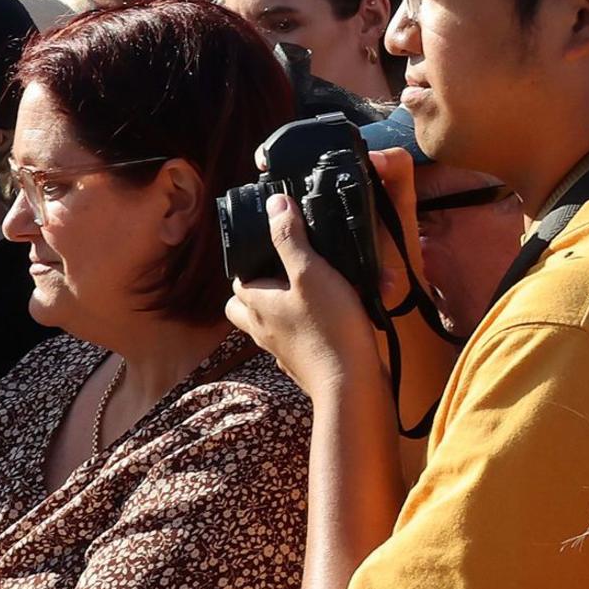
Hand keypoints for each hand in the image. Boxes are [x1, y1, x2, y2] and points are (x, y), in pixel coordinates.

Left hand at [222, 188, 386, 402]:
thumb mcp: (311, 271)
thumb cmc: (328, 326)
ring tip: (311, 293)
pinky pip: (294, 341)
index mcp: (256, 304)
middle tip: (285, 274)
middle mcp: (261, 329)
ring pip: (268, 325)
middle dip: (256, 290)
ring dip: (282, 309)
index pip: (238, 279)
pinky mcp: (302, 364)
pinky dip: (304, 330)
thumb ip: (290, 237)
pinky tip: (328, 321)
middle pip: (242, 307)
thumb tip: (273, 204)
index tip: (275, 248)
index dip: (252, 261)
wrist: (350, 383)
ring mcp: (280, 350)